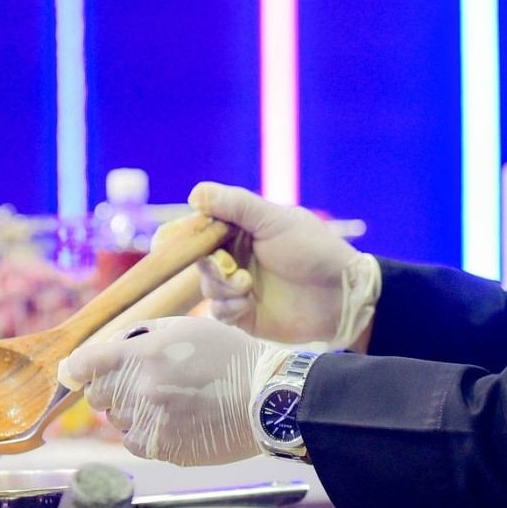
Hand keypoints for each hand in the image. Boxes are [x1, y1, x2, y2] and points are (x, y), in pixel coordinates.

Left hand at [59, 317, 284, 465]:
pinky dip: (145, 432)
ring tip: (168, 400)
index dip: (78, 366)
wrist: (266, 397)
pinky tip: (173, 420)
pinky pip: (133, 442)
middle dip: (111, 387)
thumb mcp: (187, 328)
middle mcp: (142, 390)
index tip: (78, 370)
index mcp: (145, 355)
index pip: (85, 363)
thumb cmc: (230, 357)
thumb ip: (142, 335)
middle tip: (139, 382)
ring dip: (132, 410)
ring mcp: (151, 423)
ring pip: (117, 420)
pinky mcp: (163, 448)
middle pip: (96, 395)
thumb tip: (107, 349)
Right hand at [187, 182, 378, 349]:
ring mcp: (240, 285)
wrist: (341, 296)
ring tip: (248, 286)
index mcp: (244, 228)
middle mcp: (238, 255)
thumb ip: (236, 205)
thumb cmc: (313, 251)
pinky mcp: (244, 314)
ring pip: (206, 286)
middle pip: (199, 258)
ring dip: (221, 286)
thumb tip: (194, 193)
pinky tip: (248, 304)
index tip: (166, 240)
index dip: (183, 233)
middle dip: (211, 263)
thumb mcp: (275, 221)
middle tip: (231, 267)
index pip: (203, 226)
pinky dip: (228, 307)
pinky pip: (218, 312)